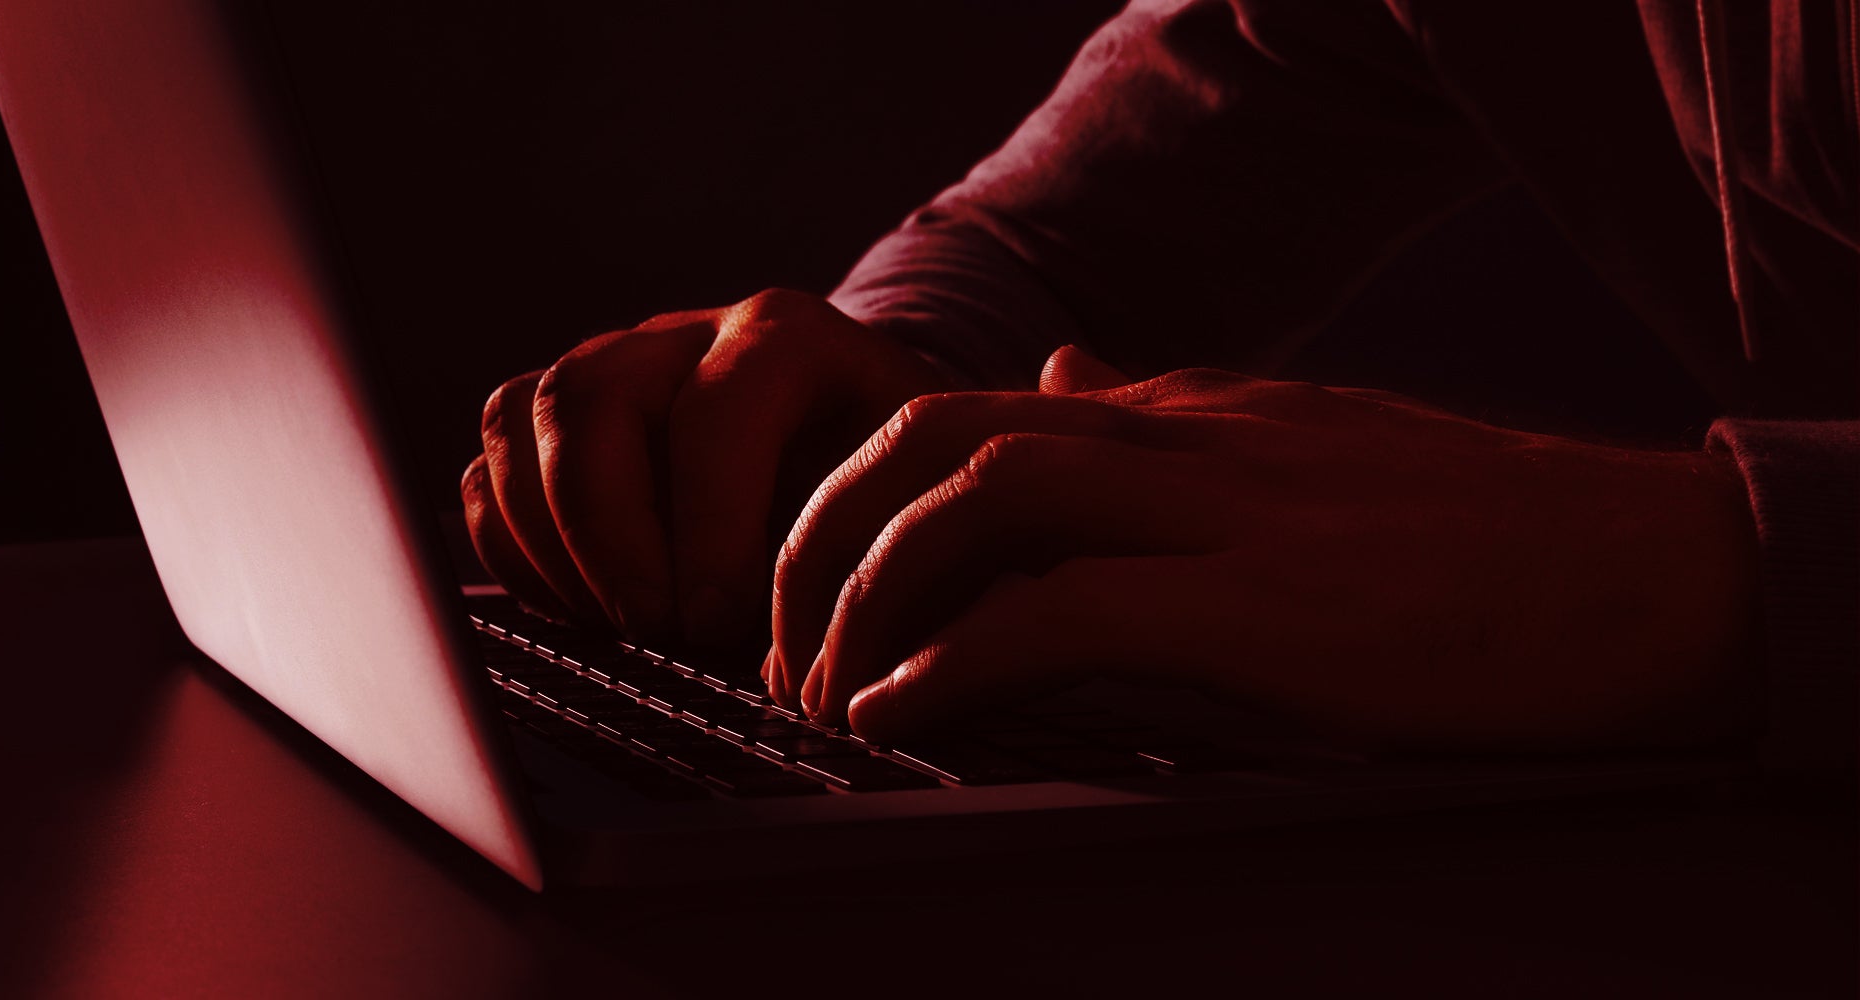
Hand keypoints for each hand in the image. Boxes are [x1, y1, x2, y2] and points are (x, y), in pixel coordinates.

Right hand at [462, 289, 953, 646]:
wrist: (875, 456)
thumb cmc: (896, 491)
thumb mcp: (912, 503)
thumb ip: (867, 551)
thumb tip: (801, 658)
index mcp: (786, 337)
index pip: (715, 411)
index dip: (709, 526)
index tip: (720, 623)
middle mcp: (684, 335)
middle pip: (588, 398)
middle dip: (609, 536)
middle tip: (656, 629)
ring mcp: (610, 371)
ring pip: (518, 420)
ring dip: (553, 545)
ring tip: (620, 625)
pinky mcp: (556, 426)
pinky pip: (491, 473)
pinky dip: (516, 552)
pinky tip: (584, 607)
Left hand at [771, 346, 1761, 751]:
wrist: (1654, 575)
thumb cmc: (1484, 540)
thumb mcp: (1305, 450)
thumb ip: (1170, 421)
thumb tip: (1061, 372)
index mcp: (1190, 413)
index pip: (975, 411)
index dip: (864, 492)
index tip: (818, 580)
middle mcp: (1185, 438)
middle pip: (937, 431)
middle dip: (824, 529)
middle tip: (782, 635)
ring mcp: (1223, 511)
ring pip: (974, 493)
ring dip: (866, 590)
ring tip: (822, 683)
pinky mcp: (1265, 606)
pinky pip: (1060, 610)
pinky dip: (956, 659)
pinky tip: (905, 712)